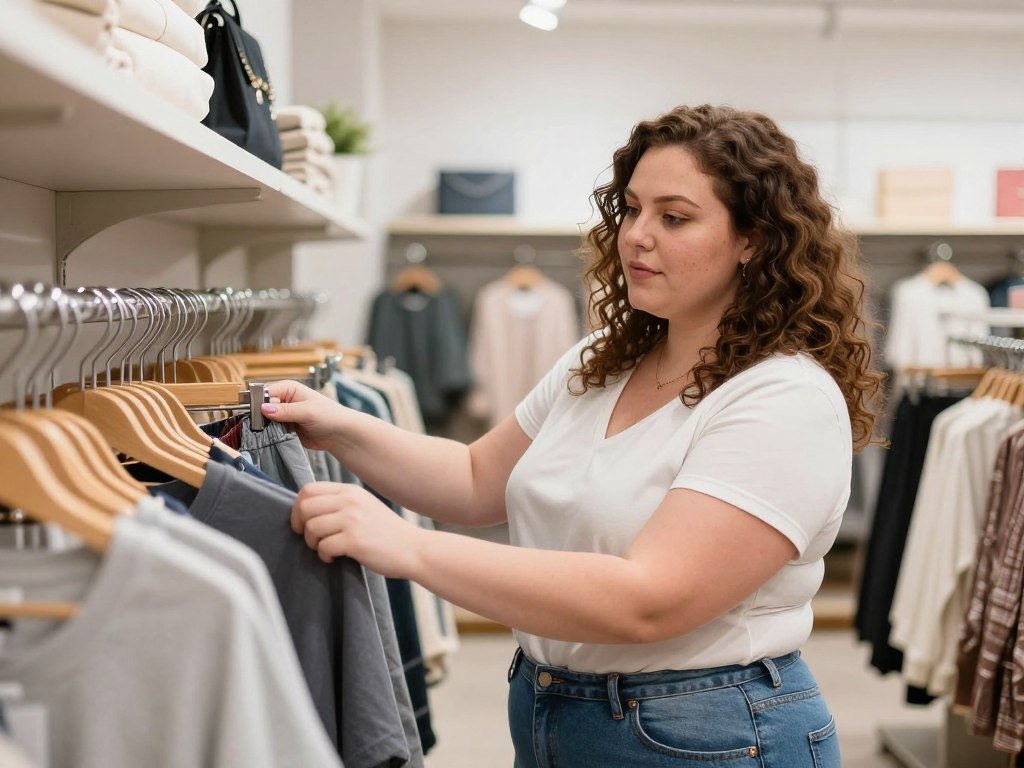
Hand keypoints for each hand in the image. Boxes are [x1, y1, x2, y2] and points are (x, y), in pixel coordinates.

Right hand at [261, 380, 346, 450]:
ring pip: (265, 420)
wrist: (340, 434)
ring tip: (272, 432)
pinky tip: (274, 437)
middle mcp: (284, 400)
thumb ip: (285, 410)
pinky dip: (271, 434)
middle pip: (262, 406)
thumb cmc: (330, 416)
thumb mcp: (307, 411)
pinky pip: (271, 430)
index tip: (259, 414)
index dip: (260, 402)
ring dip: (266, 426)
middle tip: (264, 426)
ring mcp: (284, 414)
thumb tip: (263, 408)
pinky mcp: (285, 428)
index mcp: (289, 388)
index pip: (266, 392)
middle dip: (262, 416)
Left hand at [291, 482, 424, 577]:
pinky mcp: (355, 541)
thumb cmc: (387, 533)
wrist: (414, 549)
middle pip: (305, 507)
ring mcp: (353, 520)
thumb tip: (307, 511)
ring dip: (313, 543)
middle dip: (301, 526)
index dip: (297, 508)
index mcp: (350, 491)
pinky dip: (325, 556)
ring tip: (326, 549)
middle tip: (312, 539)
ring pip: (311, 527)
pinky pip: (324, 547)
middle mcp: (350, 501)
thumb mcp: (365, 506)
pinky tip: (335, 558)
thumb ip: (340, 504)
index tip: (303, 523)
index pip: (308, 489)